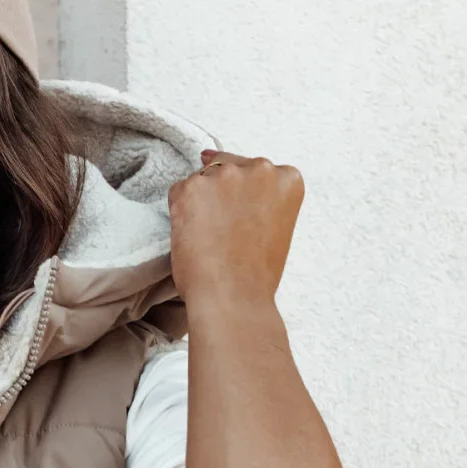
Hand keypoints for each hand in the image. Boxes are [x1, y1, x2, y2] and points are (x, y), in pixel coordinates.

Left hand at [167, 151, 303, 310]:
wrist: (233, 299)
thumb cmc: (255, 276)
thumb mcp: (276, 227)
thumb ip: (262, 200)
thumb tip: (219, 171)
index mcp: (288, 179)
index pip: (256, 172)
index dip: (244, 199)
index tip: (242, 221)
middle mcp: (260, 168)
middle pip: (230, 168)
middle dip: (222, 195)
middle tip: (223, 234)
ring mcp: (225, 175)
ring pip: (203, 179)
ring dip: (200, 202)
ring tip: (208, 239)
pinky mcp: (192, 187)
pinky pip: (178, 192)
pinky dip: (179, 213)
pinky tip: (193, 238)